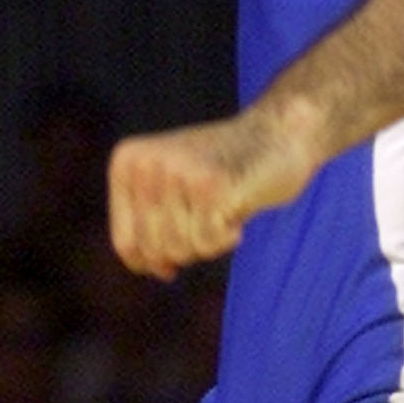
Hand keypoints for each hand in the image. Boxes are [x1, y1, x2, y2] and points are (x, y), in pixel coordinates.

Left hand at [108, 110, 315, 280]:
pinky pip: (209, 242)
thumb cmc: (223, 168)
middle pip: (155, 250)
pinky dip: (228, 236)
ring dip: (208, 241)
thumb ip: (150, 224)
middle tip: (210, 218)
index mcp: (128, 161)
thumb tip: (158, 270)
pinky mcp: (212, 185)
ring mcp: (180, 172)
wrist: (276, 132)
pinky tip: (238, 205)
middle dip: (186, 248)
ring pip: (181, 249)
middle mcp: (148, 164)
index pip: (126, 244)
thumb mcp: (171, 187)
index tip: (181, 245)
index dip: (154, 261)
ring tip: (223, 206)